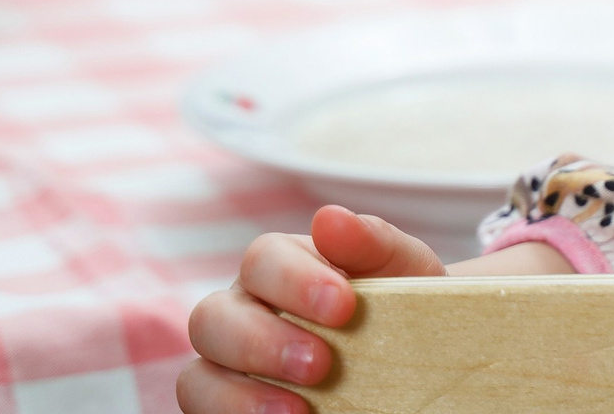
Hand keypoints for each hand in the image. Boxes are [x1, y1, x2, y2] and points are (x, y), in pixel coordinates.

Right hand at [178, 205, 443, 413]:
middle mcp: (240, 314)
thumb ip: (371, 242)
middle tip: (319, 364)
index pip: (262, 260)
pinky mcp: (228, 410)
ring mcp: (227, 369)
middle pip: (211, 317)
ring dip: (240, 395)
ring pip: (196, 378)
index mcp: (279, 269)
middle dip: (262, 342)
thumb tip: (328, 218)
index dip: (295, 281)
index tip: (345, 307)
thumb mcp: (403, 271)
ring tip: (298, 410)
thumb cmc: (403, 307)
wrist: (417, 361)